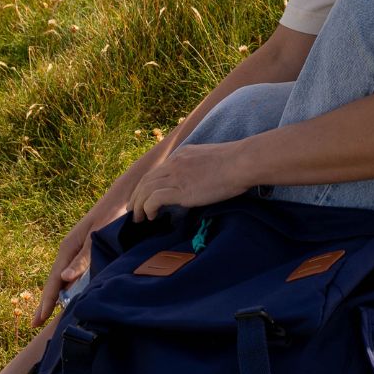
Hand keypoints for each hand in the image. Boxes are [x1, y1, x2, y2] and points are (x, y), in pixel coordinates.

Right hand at [32, 191, 127, 327]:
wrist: (125, 196)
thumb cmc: (112, 215)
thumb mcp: (98, 237)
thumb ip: (83, 258)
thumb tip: (64, 280)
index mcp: (68, 248)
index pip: (53, 281)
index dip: (45, 302)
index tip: (36, 321)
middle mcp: (69, 251)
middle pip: (54, 282)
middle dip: (46, 302)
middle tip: (36, 324)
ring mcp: (77, 251)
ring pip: (64, 279)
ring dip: (57, 297)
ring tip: (50, 315)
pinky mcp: (87, 251)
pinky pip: (73, 274)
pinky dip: (69, 288)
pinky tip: (71, 296)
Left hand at [128, 142, 250, 222]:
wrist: (241, 162)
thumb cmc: (237, 163)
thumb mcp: (212, 160)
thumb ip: (201, 168)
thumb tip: (199, 181)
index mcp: (182, 155)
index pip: (157, 171)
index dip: (146, 185)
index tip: (144, 196)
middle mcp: (175, 163)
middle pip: (146, 180)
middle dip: (136, 195)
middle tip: (132, 210)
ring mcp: (176, 176)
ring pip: (146, 190)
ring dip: (138, 205)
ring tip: (137, 218)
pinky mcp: (180, 190)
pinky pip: (154, 199)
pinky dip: (148, 208)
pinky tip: (151, 216)